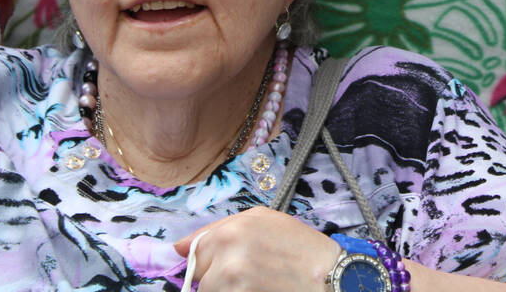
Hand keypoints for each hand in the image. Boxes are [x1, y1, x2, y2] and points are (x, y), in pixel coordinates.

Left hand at [174, 206, 339, 291]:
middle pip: (200, 276)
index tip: (227, 266)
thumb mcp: (263, 220)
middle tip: (250, 274)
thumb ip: (218, 229)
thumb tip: (177, 248)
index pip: (194, 252)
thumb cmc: (299, 248)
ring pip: (211, 291)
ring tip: (257, 285)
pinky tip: (258, 291)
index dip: (211, 260)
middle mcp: (227, 254)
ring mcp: (231, 283)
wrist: (328, 278)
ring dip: (229, 290)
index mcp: (231, 230)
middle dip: (218, 278)